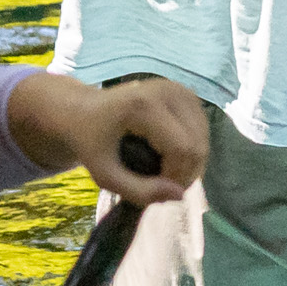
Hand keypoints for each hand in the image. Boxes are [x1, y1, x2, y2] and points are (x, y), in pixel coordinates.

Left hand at [6, 73, 207, 205]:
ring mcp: (179, 89)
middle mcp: (167, 91)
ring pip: (204, 138)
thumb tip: (179, 196)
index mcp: (144, 106)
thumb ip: (139, 191)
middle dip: (185, 174)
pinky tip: (171, 158)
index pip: (182, 149)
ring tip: (164, 173)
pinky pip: (202, 131)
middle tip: (161, 186)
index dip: (175, 178)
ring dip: (190, 164)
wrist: (82, 110)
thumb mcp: (105, 174)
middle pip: (197, 145)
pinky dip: (192, 150)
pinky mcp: (186, 93)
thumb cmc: (89, 142)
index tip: (155, 190)